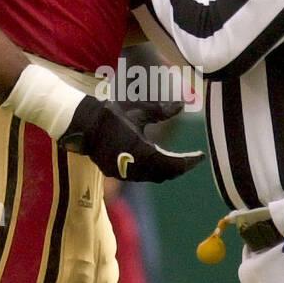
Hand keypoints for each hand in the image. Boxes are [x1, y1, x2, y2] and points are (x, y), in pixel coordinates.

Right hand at [58, 95, 203, 182]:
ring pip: (152, 177)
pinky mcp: (113, 172)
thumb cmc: (111, 113)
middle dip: (179, 168)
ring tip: (177, 162)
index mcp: (143, 151)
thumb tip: (182, 105)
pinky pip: (138, 176)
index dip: (190, 162)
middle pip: (165, 174)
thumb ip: (162, 111)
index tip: (201, 156)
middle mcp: (134, 166)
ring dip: (165, 171)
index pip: (174, 164)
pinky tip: (155, 162)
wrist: (82, 123)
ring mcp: (122, 172)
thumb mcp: (139, 111)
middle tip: (191, 160)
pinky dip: (151, 171)